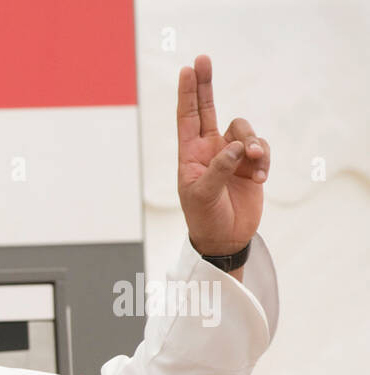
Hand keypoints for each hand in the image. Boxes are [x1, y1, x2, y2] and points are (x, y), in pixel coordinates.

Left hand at [176, 54, 268, 255]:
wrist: (225, 238)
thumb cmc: (205, 218)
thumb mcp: (204, 195)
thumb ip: (218, 169)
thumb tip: (235, 147)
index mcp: (190, 155)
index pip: (187, 118)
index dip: (187, 94)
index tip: (186, 70)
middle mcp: (210, 149)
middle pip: (209, 109)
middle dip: (206, 85)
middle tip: (203, 60)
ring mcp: (231, 155)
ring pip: (244, 130)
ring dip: (252, 142)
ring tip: (254, 161)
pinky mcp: (251, 163)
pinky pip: (262, 147)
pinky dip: (264, 159)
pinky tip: (261, 177)